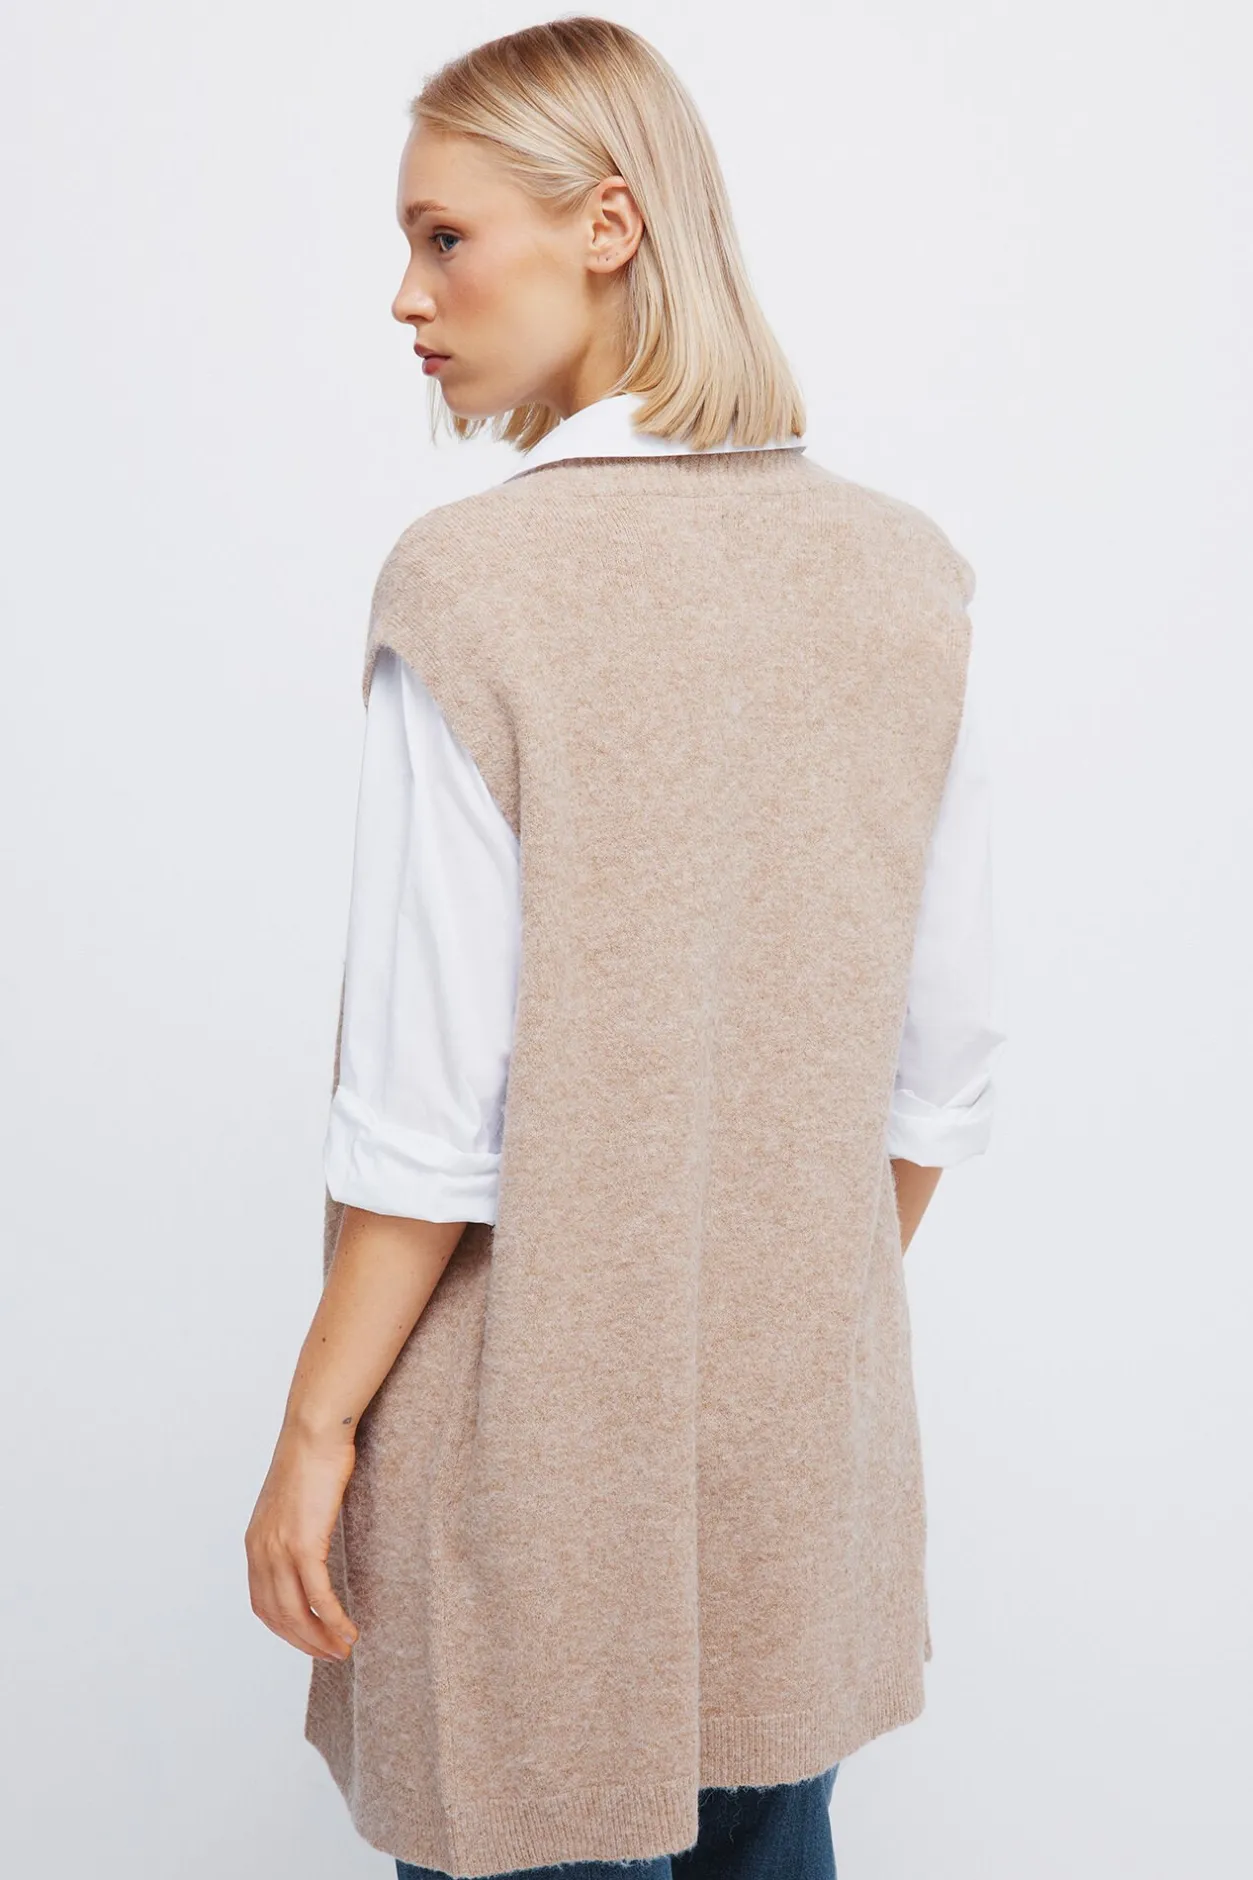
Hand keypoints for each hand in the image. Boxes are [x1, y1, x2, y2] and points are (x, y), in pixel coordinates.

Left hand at [245, 1424, 360, 1661]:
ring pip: (296, 1614)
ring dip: (320, 1639)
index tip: (311, 1640)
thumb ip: (293, 1528)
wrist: (313, 1432)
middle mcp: (261, 1551)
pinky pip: (318, 1597)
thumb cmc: (311, 1458)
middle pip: (278, 1616)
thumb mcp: (293, 1502)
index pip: (263, 1604)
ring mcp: (279, 1550)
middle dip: (305, 1642)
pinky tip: (349, 1631)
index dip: (287, 1630)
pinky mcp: (304, 1545)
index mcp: (255, 1543)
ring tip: (343, 1650)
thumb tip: (309, 1544)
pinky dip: (333, 1621)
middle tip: (332, 1654)